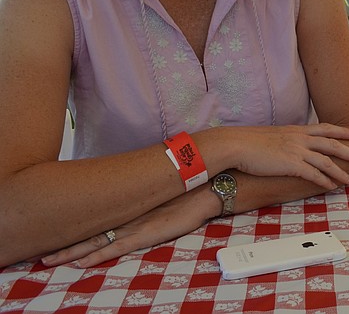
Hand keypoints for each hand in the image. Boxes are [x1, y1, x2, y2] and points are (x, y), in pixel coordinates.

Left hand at [41, 189, 210, 267]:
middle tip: (40, 252)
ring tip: (50, 261)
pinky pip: (116, 248)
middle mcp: (126, 215)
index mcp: (128, 206)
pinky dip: (98, 256)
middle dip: (64, 244)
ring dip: (72, 252)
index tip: (54, 233)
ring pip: (96, 241)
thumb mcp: (160, 196)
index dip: (73, 227)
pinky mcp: (145, 234)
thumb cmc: (186, 192)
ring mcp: (134, 225)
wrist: (204, 189)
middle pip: (88, 231)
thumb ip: (144, 203)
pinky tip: (82, 264)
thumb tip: (133, 206)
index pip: (95, 219)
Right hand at [231, 124, 348, 189]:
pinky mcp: (291, 164)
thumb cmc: (249, 142)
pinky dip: (325, 181)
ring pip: (326, 161)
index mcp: (296, 130)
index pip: (325, 128)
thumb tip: (288, 146)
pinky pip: (313, 174)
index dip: (342, 130)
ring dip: (340, 171)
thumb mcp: (272, 136)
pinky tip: (332, 187)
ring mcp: (297, 151)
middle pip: (332, 144)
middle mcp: (300, 138)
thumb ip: (285, 140)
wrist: (237, 144)